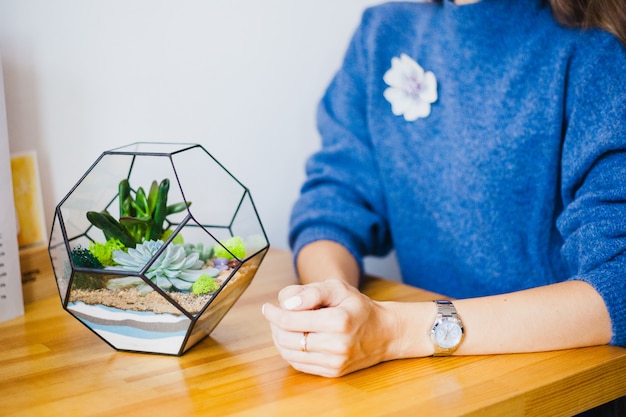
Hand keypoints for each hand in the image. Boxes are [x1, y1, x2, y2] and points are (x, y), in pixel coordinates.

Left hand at [261, 279, 397, 376]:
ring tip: (281, 327)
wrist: (384, 333)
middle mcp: (337, 345)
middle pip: (287, 339)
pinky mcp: (333, 372)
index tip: (267, 307)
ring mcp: (335, 362)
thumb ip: (311, 292)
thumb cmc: (357, 306)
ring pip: (290, 354)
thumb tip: (285, 304)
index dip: (273, 314)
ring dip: (279, 340)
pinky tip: (293, 339)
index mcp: (339, 321)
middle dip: (275, 327)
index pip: (291, 321)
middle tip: (274, 316)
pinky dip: (290, 352)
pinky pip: (300, 365)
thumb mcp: (337, 288)